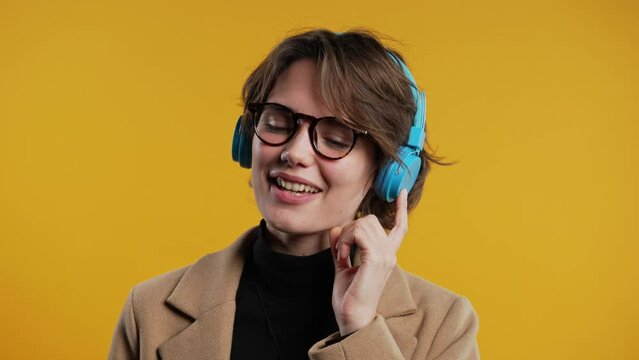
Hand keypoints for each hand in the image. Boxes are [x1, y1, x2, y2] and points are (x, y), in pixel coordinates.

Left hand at [329, 189, 408, 334]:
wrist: (352, 318)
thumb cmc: (349, 298)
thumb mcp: (342, 267)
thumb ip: (340, 247)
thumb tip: (335, 229)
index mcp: (386, 255)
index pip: (400, 227)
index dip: (400, 208)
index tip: (400, 191)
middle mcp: (389, 254)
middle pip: (371, 220)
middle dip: (350, 228)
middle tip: (341, 250)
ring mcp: (385, 256)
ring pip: (364, 222)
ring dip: (346, 235)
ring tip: (341, 255)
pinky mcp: (376, 259)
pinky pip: (359, 232)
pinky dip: (345, 241)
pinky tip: (342, 256)